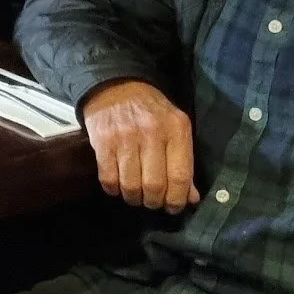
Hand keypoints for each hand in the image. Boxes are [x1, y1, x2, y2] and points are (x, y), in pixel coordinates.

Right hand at [82, 80, 200, 209]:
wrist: (117, 86)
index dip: (177, 199)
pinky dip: (113, 189)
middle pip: (154, 185)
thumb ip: (184, 162)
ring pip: (130, 186)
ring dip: (133, 198)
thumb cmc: (151, 111)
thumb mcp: (175, 129)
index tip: (173, 206)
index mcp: (176, 129)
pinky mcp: (102, 141)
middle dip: (154, 202)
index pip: (180, 176)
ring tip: (135, 195)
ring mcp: (124, 136)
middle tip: (152, 201)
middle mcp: (151, 132)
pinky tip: (118, 185)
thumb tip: (190, 198)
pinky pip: (108, 178)